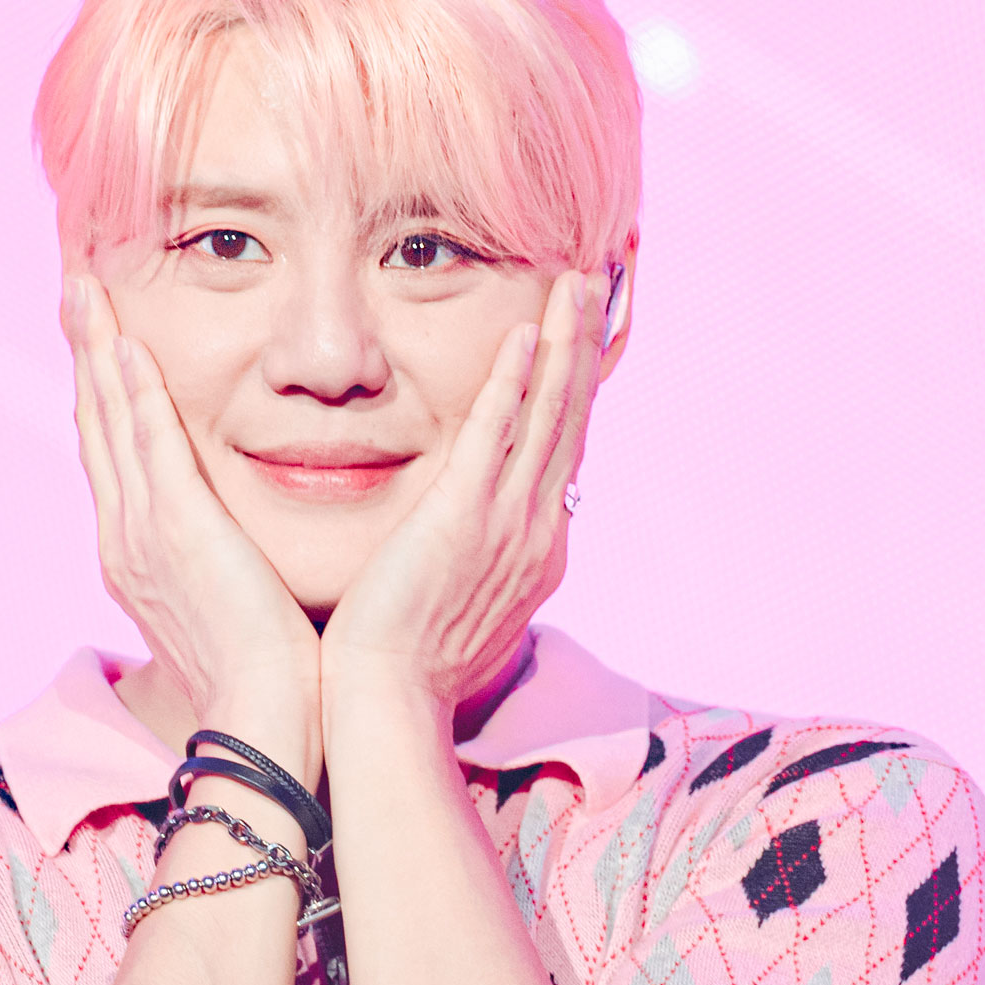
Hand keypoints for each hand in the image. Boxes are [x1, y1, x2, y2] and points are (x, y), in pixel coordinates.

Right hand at [64, 274, 320, 771]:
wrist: (264, 719)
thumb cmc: (265, 675)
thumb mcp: (233, 602)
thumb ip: (224, 561)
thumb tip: (239, 548)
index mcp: (137, 554)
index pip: (113, 454)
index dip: (102, 392)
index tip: (100, 338)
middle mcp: (126, 537)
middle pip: (96, 425)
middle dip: (86, 353)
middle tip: (76, 288)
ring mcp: (145, 533)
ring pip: (112, 423)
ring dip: (99, 351)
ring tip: (88, 291)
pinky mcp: (180, 531)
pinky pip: (151, 446)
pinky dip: (136, 394)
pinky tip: (129, 346)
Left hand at [319, 268, 604, 717]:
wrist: (390, 703)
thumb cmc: (411, 664)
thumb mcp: (464, 604)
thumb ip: (476, 560)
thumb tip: (475, 549)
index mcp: (536, 547)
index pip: (564, 449)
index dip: (576, 388)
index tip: (580, 337)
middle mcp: (537, 530)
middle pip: (571, 418)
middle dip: (584, 346)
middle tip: (595, 281)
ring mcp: (507, 523)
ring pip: (548, 416)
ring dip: (564, 344)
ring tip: (576, 285)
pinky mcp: (463, 520)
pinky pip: (494, 437)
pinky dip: (513, 385)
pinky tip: (522, 336)